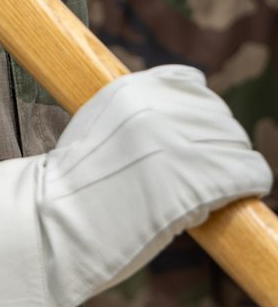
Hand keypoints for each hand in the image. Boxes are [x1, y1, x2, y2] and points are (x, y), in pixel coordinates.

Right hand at [41, 65, 272, 306]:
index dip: (200, 112)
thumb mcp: (97, 126)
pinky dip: (252, 181)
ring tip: (221, 187)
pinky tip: (245, 193)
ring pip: (236, 143)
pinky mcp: (193, 180)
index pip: (191, 81)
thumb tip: (182, 127)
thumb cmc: (73, 188)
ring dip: (235, 164)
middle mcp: (154, 107)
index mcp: (129, 89)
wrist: (54, 224)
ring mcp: (175, 142)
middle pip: (217, 114)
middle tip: (210, 171)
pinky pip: (247, 172)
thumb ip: (136, 115)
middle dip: (220, 142)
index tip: (198, 137)